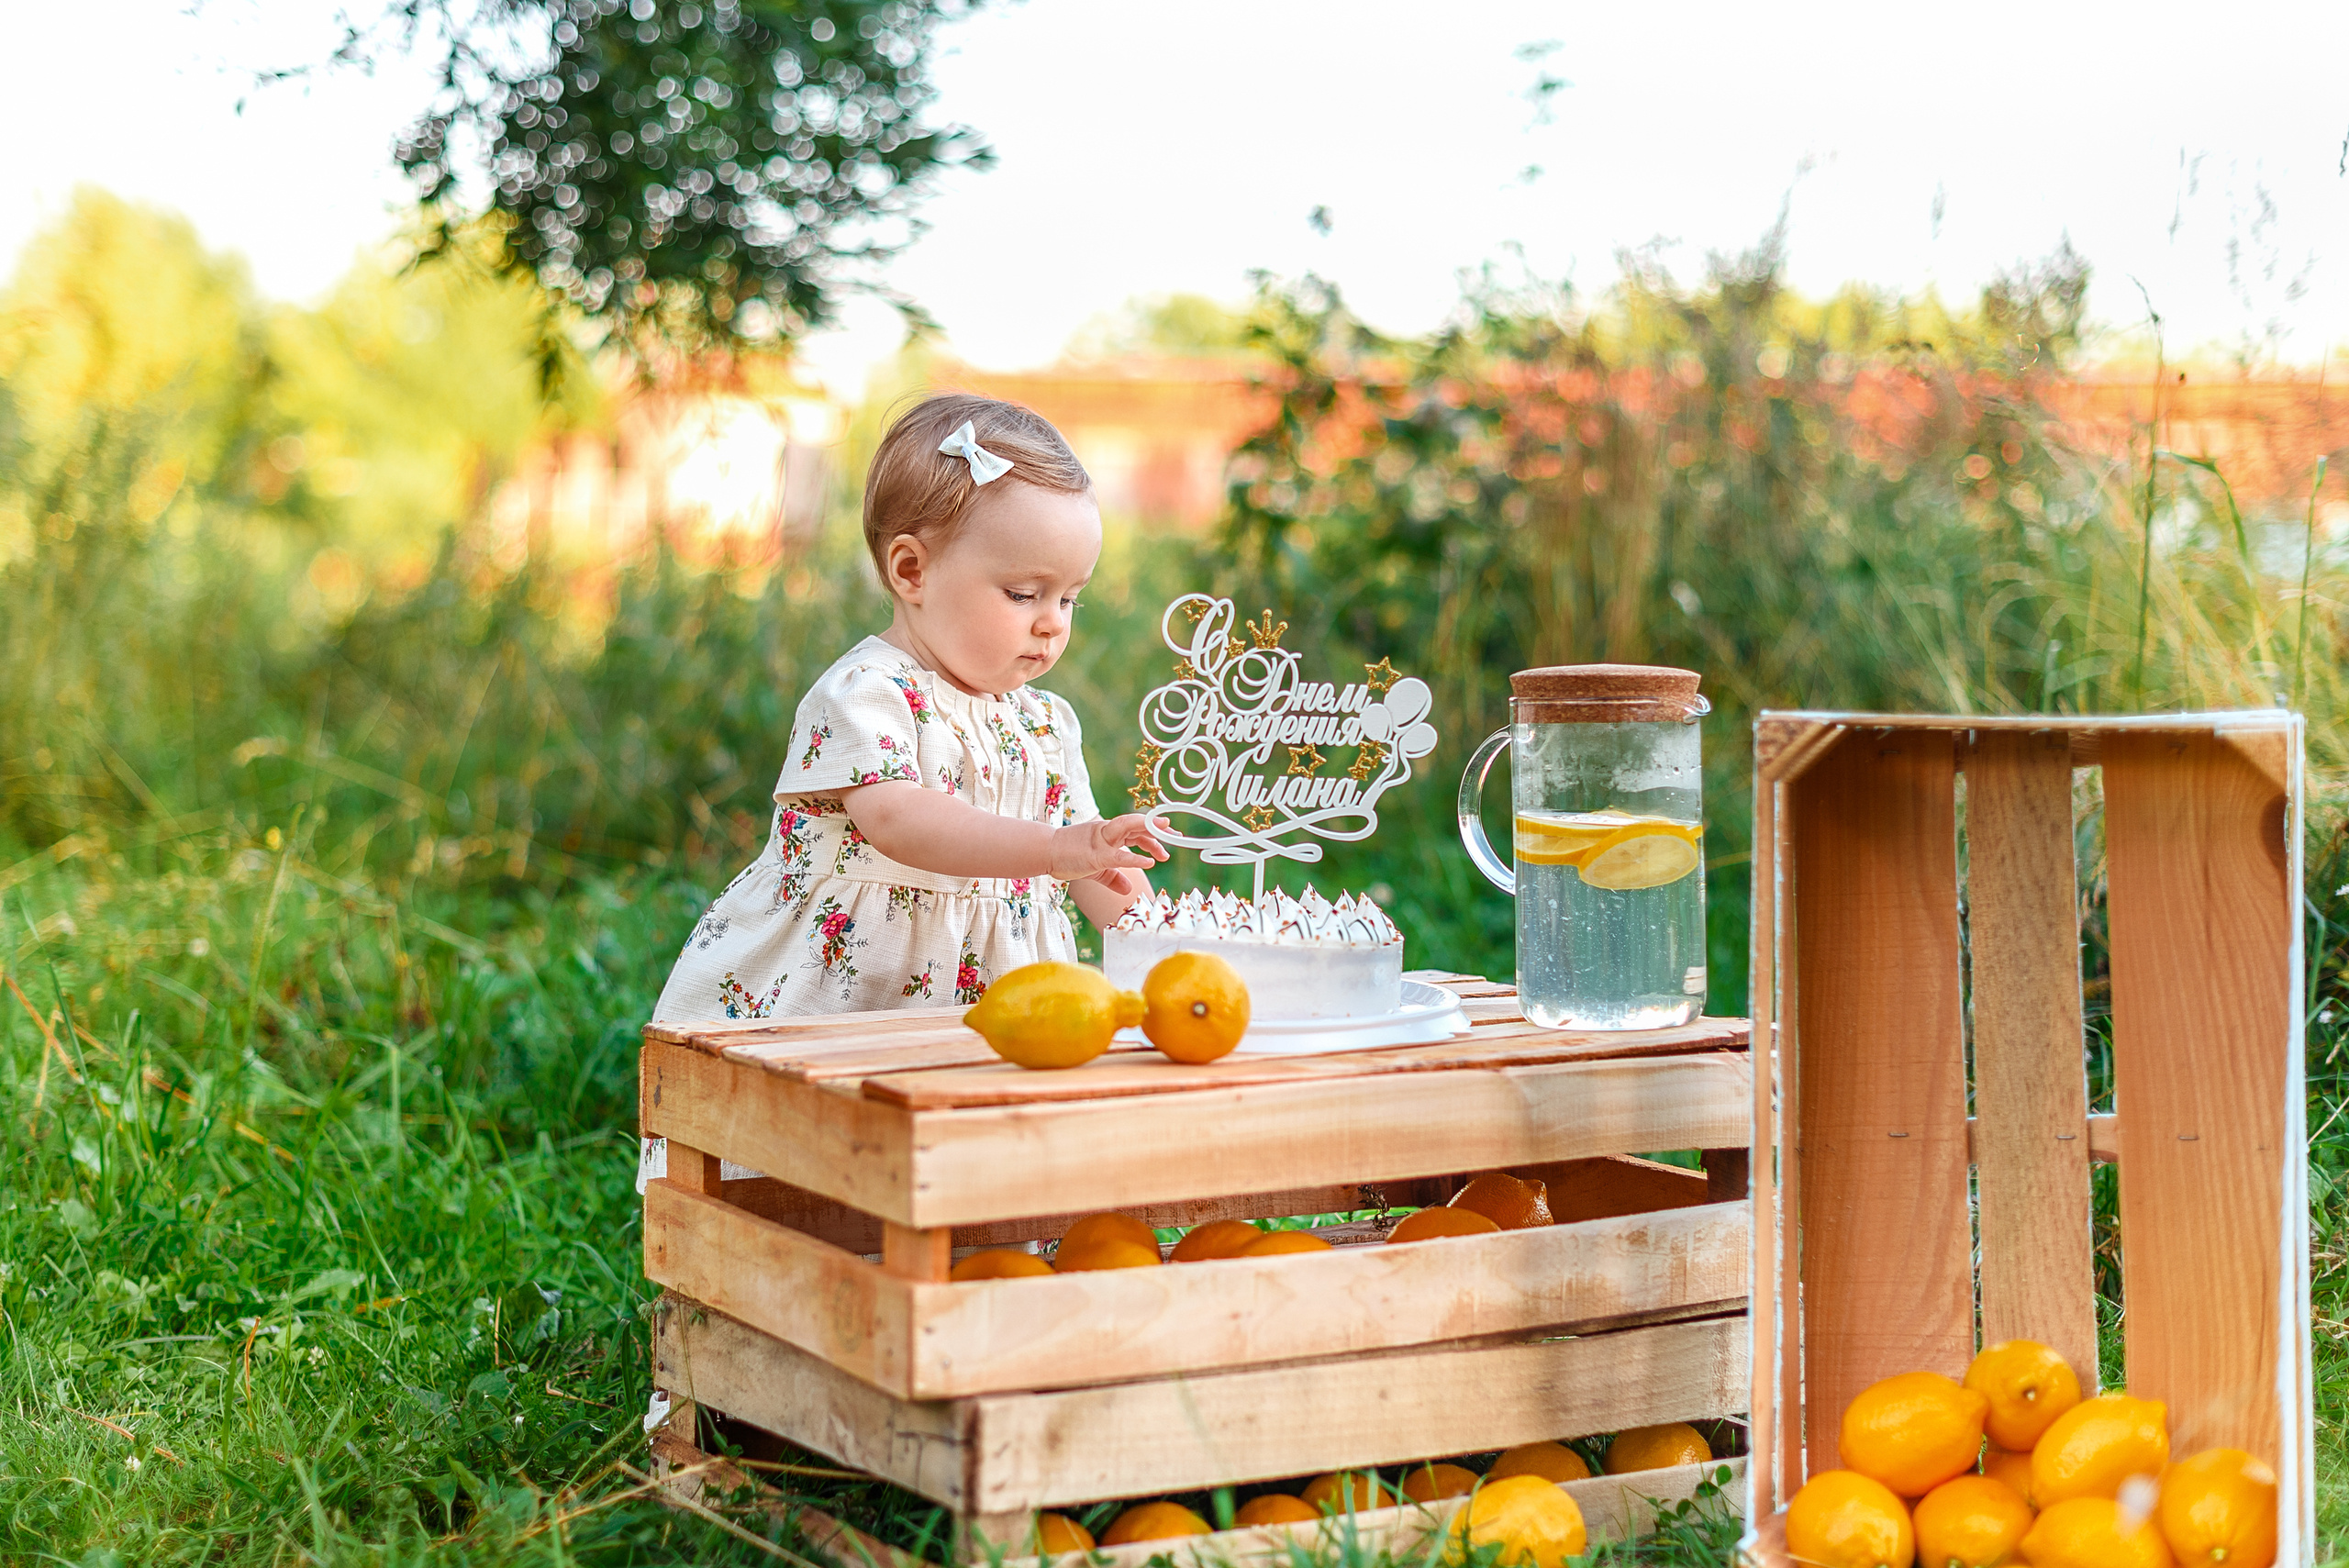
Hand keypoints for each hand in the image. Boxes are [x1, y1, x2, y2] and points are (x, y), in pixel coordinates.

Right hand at [1048, 813, 1169, 881]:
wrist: (1044, 852)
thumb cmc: (1068, 858)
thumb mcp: (1095, 870)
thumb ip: (1113, 878)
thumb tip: (1128, 889)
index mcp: (1108, 833)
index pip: (1136, 829)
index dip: (1154, 833)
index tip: (1171, 837)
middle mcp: (1107, 831)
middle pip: (1136, 824)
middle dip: (1157, 827)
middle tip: (1176, 834)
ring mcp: (1101, 841)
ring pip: (1128, 828)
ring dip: (1149, 830)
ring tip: (1166, 836)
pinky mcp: (1095, 855)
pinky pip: (1118, 855)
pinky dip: (1135, 858)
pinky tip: (1149, 862)